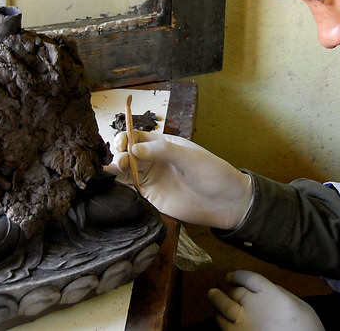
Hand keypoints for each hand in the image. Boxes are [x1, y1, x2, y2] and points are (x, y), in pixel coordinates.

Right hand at [107, 131, 252, 229]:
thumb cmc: (213, 174)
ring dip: (116, 168)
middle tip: (122, 161)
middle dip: (120, 153)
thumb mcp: (190, 158)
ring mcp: (152, 178)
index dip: (125, 137)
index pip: (137, 136)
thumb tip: (133, 148)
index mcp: (164, 145)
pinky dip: (119, 185)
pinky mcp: (151, 196)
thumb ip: (163, 152)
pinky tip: (113, 183)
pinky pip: (130, 189)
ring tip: (116, 170)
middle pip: (127, 153)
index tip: (122, 143)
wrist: (226, 203)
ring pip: (126, 170)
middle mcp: (154, 160)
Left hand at [208, 270, 323, 330]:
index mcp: (270, 294)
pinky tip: (219, 317)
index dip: (237, 276)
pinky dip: (220, 320)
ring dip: (216, 302)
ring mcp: (244, 324)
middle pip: (234, 293)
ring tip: (212, 297)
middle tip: (217, 288)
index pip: (248, 278)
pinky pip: (224, 328)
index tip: (231, 276)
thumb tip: (265, 289)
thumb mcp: (298, 304)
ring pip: (224, 309)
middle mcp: (253, 306)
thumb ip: (278, 293)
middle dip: (226, 290)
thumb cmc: (306, 328)